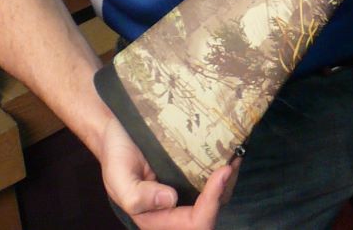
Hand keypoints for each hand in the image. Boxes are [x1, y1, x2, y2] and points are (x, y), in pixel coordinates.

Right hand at [101, 116, 239, 227]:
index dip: (211, 204)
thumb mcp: (118, 176)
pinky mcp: (191, 178)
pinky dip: (225, 172)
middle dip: (225, 191)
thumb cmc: (116, 155)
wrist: (116, 133)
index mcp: (156, 218)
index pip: (192, 224)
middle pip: (210, 215)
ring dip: (229, 181)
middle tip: (233, 161)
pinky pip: (213, 183)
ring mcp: (185, 194)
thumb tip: (170, 199)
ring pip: (217, 199)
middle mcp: (174, 210)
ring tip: (235, 155)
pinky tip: (229, 152)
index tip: (222, 171)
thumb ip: (136, 196)